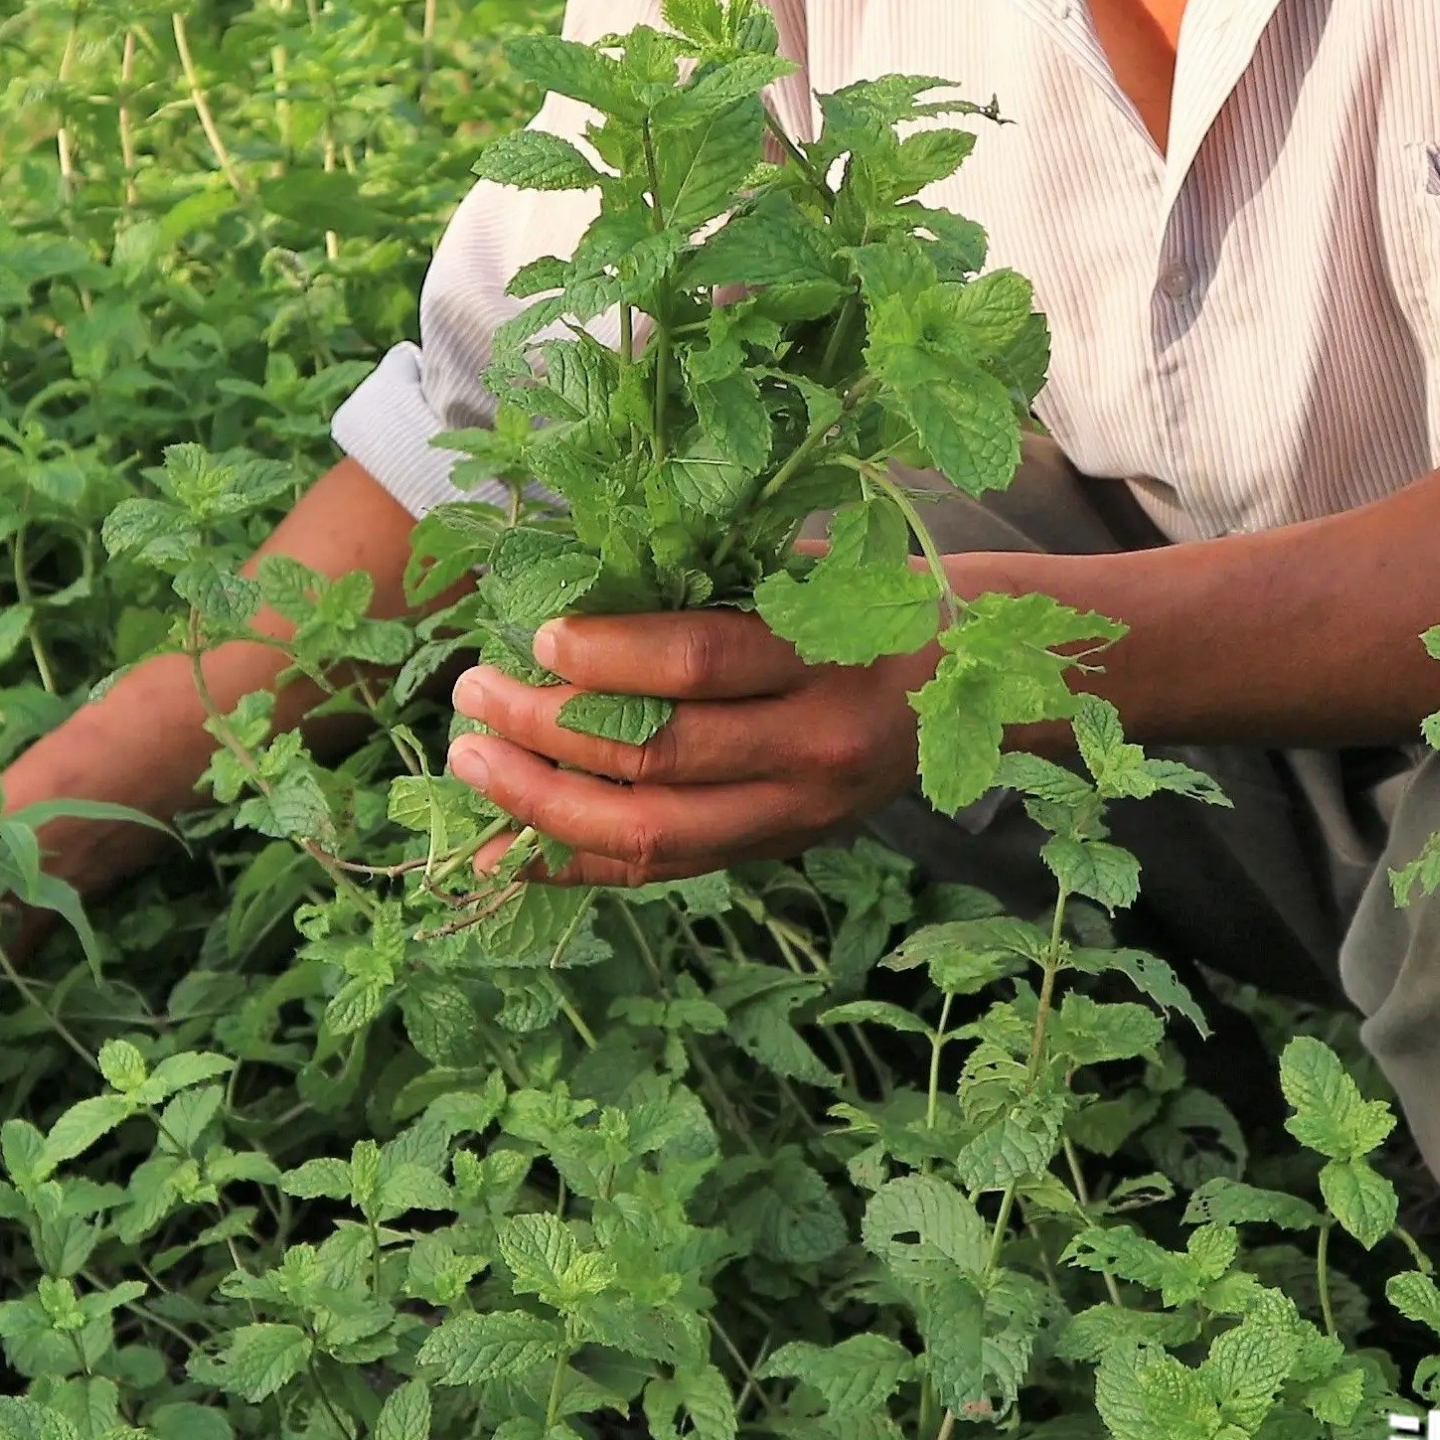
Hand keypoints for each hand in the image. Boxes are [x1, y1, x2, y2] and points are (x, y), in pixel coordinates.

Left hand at [445, 610, 933, 885]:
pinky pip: (661, 871)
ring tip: (471, 762)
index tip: (537, 635)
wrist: (968, 681)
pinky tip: (502, 850)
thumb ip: (704, 579)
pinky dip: (573, 864)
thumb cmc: (866, 598)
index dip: (609, 654)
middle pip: (660, 757)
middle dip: (548, 728)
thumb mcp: (804, 568)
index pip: (700, 664)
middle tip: (475, 691)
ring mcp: (795, 815)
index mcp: (826, 657)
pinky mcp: (774, 851)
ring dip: (543, 801)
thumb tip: (568, 579)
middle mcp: (815, 749)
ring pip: (651, 833)